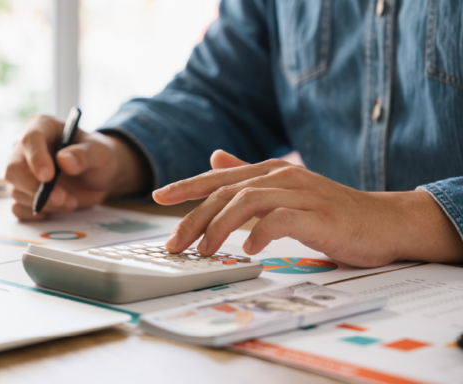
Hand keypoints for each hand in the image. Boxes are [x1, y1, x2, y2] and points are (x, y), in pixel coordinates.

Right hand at [6, 115, 148, 219]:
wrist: (98, 176)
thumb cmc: (97, 156)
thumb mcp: (100, 152)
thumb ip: (85, 154)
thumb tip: (64, 161)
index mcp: (42, 127)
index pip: (30, 139)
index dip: (36, 158)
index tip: (48, 176)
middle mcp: (26, 149)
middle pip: (13, 169)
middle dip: (35, 188)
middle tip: (61, 198)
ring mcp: (22, 173)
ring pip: (16, 191)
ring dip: (44, 203)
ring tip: (71, 202)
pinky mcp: (23, 193)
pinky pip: (18, 208)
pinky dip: (37, 214)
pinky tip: (57, 208)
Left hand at [154, 150, 462, 266]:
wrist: (382, 222)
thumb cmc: (329, 211)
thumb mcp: (284, 190)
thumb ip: (249, 175)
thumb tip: (215, 157)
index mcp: (269, 171)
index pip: (219, 176)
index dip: (186, 185)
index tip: (158, 197)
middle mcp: (280, 176)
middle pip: (225, 192)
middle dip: (194, 218)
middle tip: (174, 244)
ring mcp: (300, 193)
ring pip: (246, 202)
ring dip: (219, 227)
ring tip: (204, 251)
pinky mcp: (318, 214)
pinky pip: (281, 219)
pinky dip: (260, 233)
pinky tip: (249, 250)